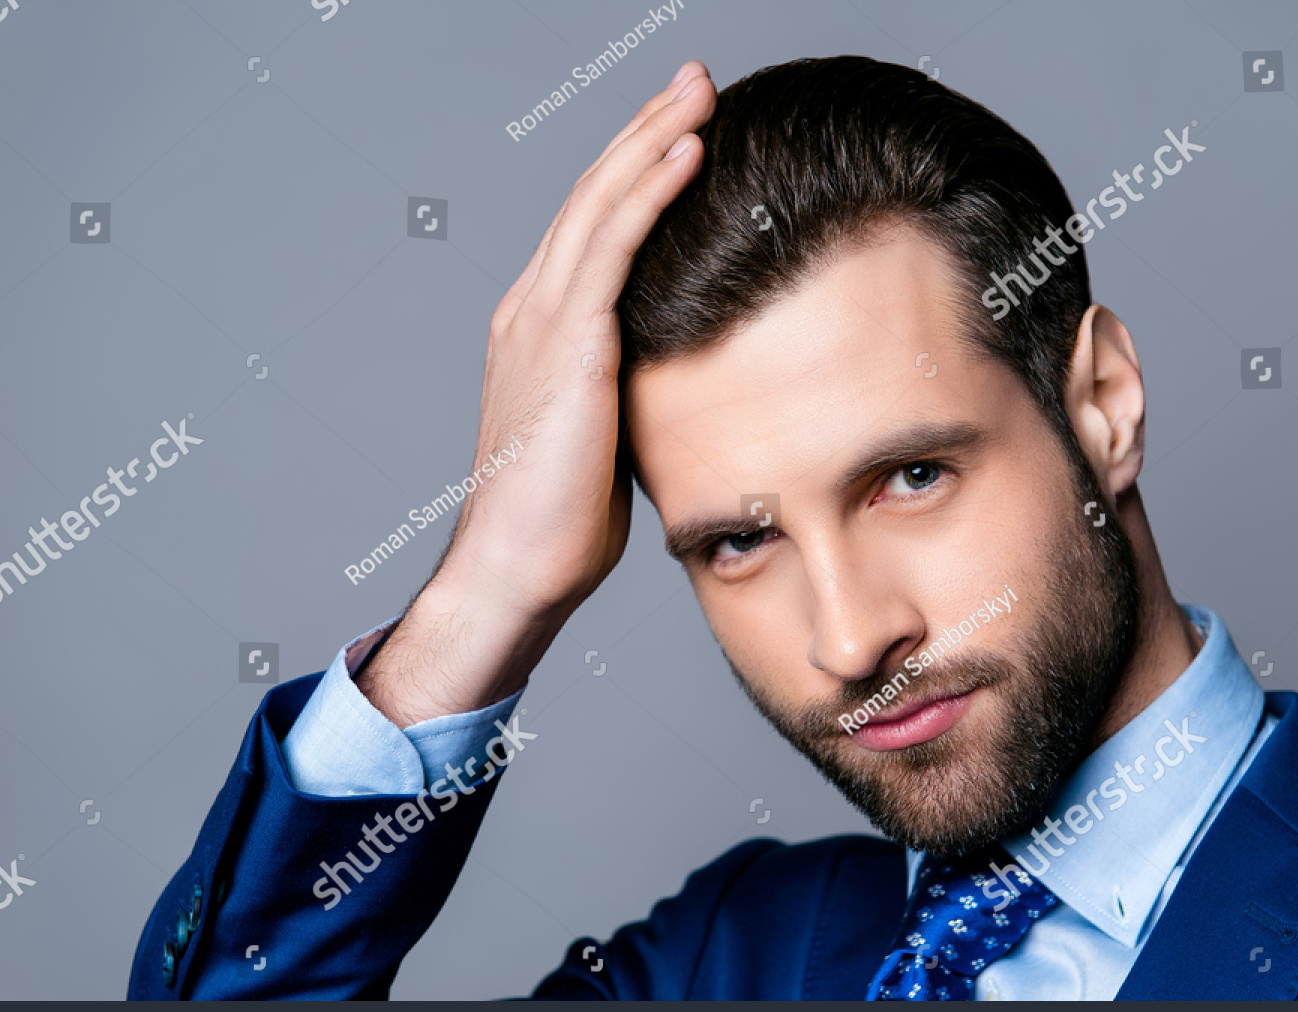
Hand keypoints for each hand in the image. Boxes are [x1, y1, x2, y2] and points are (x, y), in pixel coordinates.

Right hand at [357, 61, 716, 726]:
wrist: (518, 565)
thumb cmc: (561, 520)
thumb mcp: (602, 435)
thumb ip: (627, 390)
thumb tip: (676, 385)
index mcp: (538, 329)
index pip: (591, 229)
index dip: (634, 173)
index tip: (681, 130)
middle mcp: (532, 309)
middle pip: (593, 195)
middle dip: (644, 129)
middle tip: (693, 79)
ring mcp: (543, 320)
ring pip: (601, 203)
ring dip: (653, 137)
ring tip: (699, 88)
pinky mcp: (569, 344)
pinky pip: (613, 247)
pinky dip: (650, 191)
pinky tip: (688, 150)